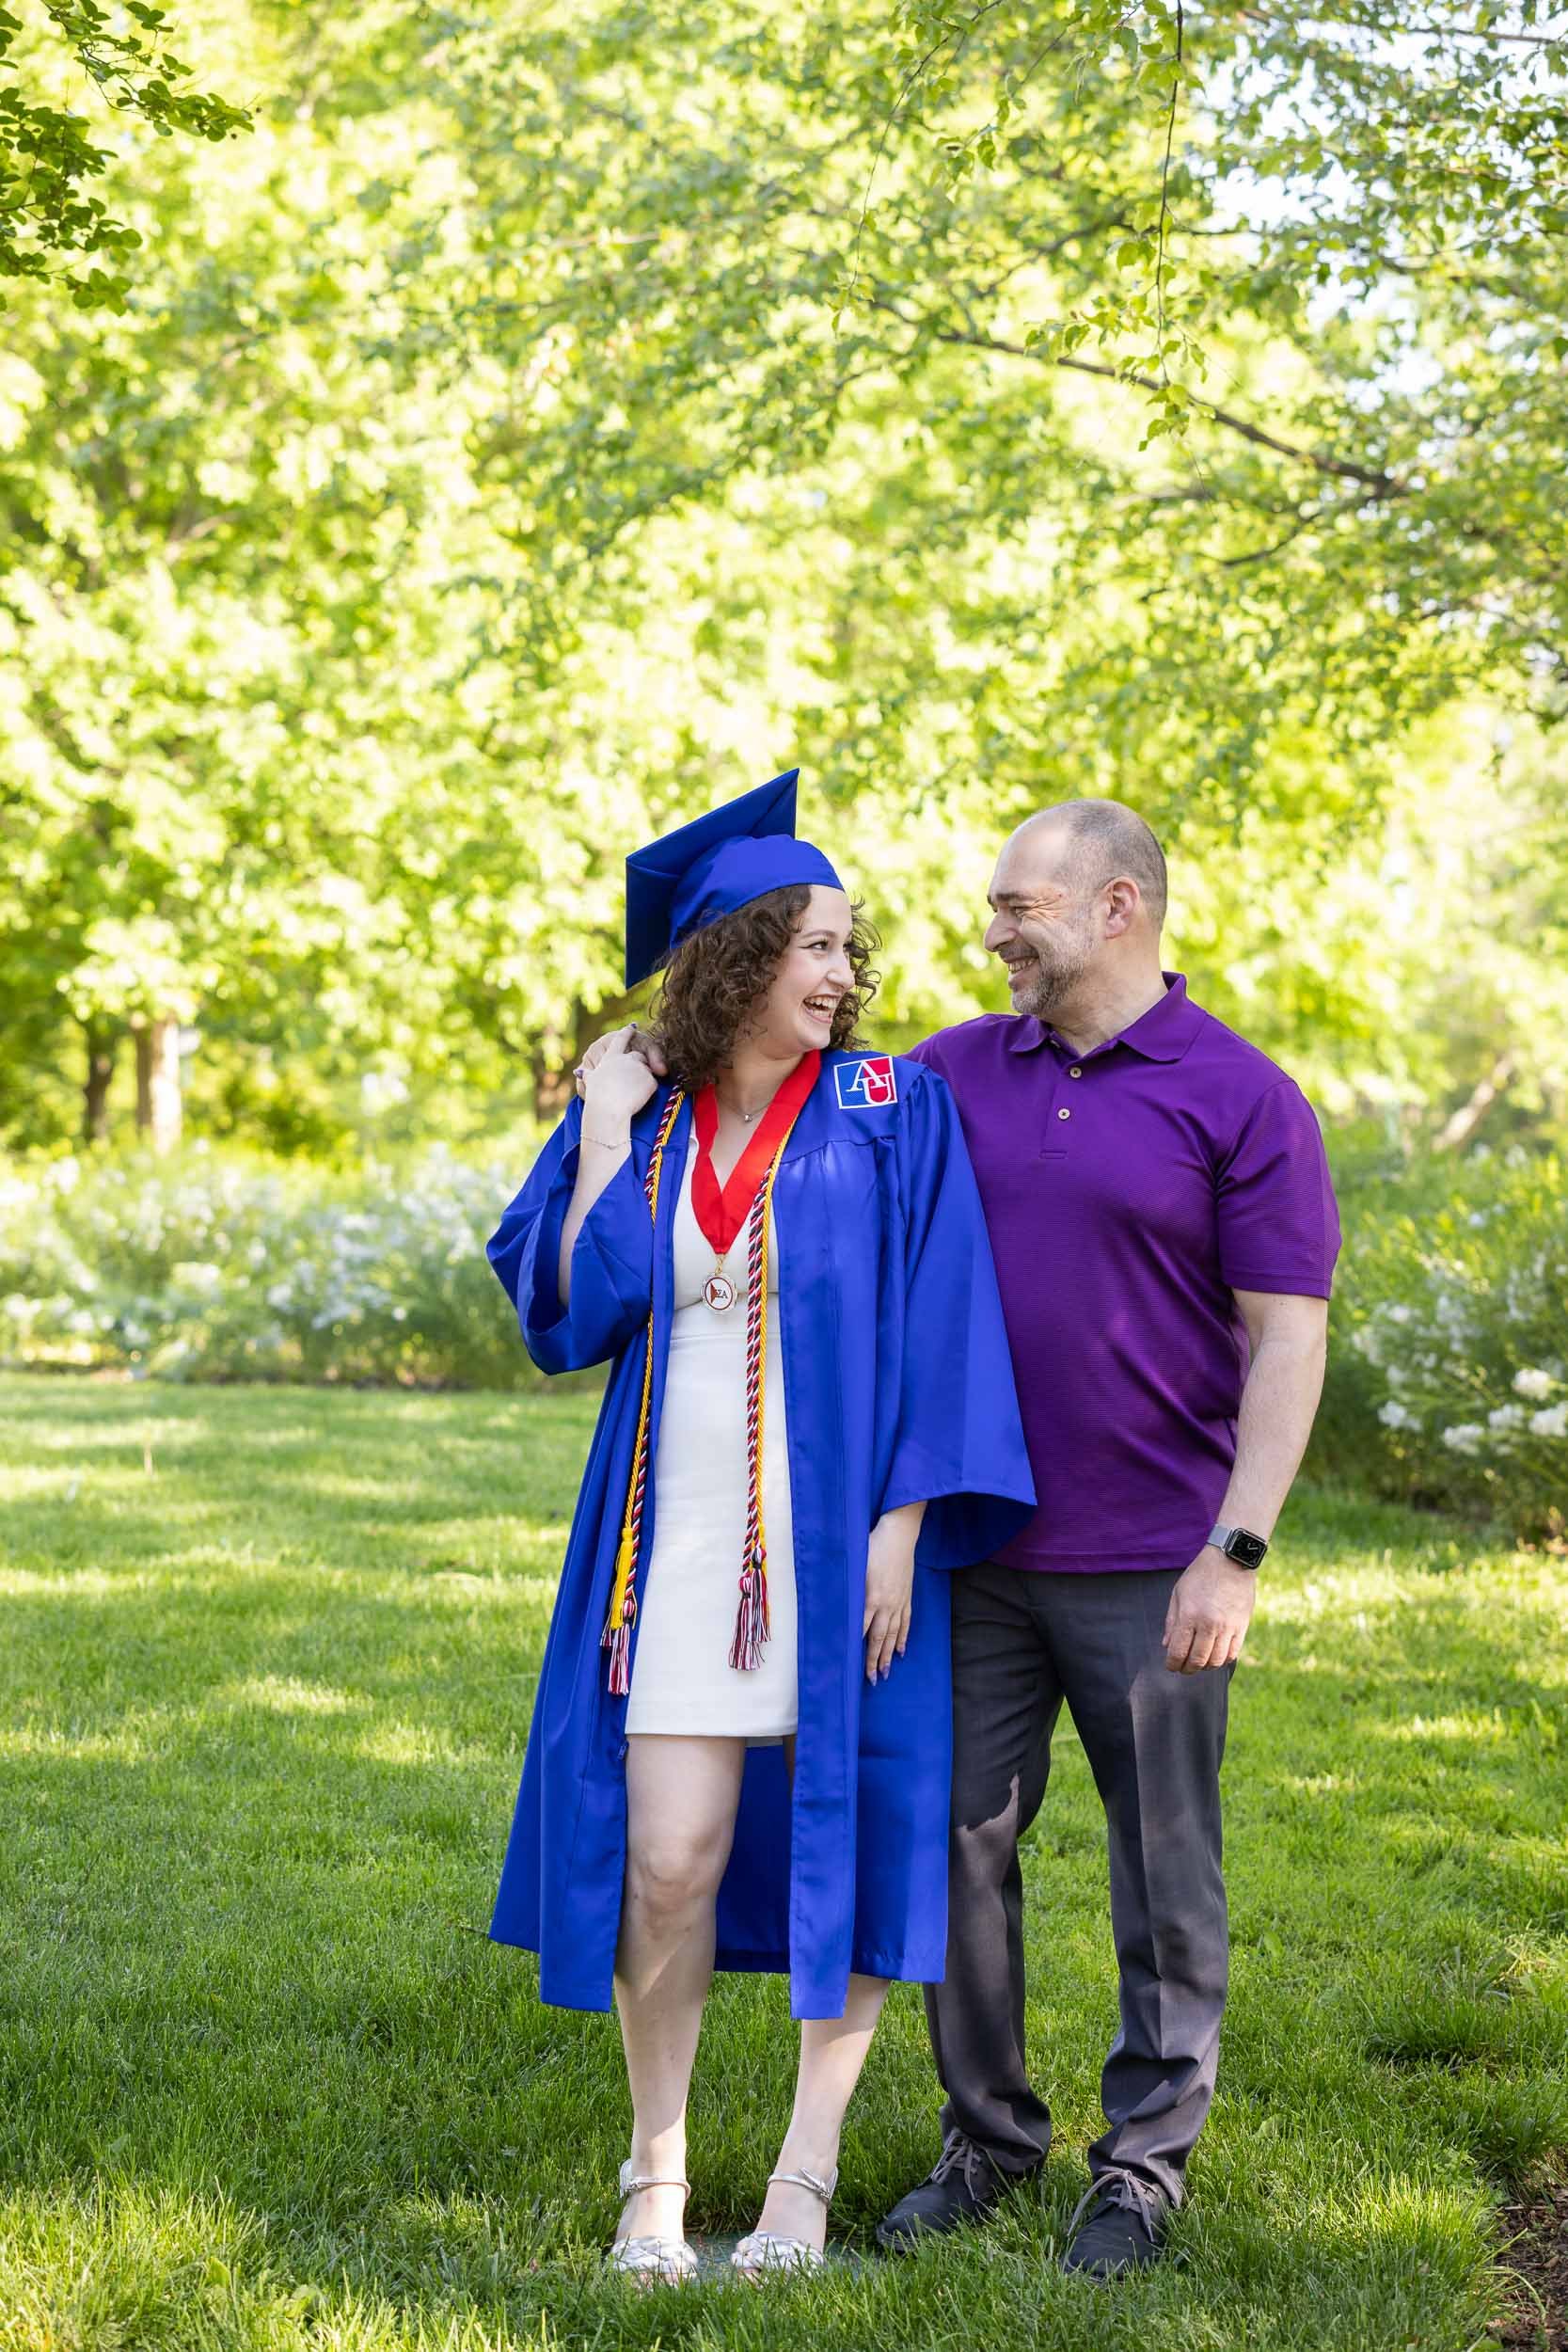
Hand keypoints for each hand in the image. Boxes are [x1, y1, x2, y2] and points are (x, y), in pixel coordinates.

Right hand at [580, 1029, 659, 1130]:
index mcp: (610, 1056)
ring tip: (630, 1093)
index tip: (633, 1026)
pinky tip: (639, 1098)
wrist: (608, 1110)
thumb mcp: (588, 1084)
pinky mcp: (650, 1079)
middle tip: (628, 1083)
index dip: (626, 1032)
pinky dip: (648, 1090)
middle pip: (637, 1057)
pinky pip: (652, 1083)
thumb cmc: (596, 1098)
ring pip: (646, 1070)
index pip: (619, 1039)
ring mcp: (639, 1067)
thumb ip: (586, 1075)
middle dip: (638, 1066)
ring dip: (641, 1080)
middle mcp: (626, 1058)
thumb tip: (578, 1071)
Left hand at [863, 1511, 915, 1680]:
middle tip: (872, 1679)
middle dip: (875, 1660)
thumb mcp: (854, 1566)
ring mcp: (899, 1602)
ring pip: (894, 1635)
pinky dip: (903, 1638)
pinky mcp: (907, 1598)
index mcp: (870, 1597)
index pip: (862, 1630)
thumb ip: (847, 1588)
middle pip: (879, 1638)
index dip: (859, 1650)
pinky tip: (901, 1651)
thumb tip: (834, 1604)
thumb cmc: (872, 1546)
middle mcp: (886, 1604)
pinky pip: (906, 1623)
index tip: (853, 1666)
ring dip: (889, 1655)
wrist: (899, 1534)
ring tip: (886, 1673)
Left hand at [1162, 1547, 1257, 1673]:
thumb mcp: (1179, 1593)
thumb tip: (1166, 1646)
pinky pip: (1232, 1654)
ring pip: (1216, 1661)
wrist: (1231, 1560)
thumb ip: (1171, 1621)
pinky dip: (1222, 1660)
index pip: (1178, 1651)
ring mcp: (1228, 1627)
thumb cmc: (1200, 1575)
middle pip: (1197, 1660)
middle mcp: (1209, 1624)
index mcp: (1189, 1615)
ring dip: (1205, 1666)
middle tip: (1183, 1668)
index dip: (1172, 1664)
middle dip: (1187, 1669)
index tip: (1171, 1665)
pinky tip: (1215, 1655)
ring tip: (1199, 1662)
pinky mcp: (1242, 1626)